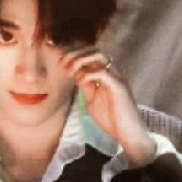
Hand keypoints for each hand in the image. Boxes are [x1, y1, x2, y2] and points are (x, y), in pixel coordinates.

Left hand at [61, 48, 155, 167]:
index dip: (71, 51)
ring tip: (69, 70)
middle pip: (93, 49)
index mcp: (105, 73)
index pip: (88, 53)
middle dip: (74, 52)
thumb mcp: (92, 98)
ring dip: (81, 59)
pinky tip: (81, 82)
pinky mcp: (119, 87)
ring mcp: (117, 77)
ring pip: (100, 55)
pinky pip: (104, 72)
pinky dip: (89, 74)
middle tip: (61, 62)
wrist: (127, 132)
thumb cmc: (110, 116)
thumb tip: (75, 74)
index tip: (55, 55)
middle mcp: (112, 71)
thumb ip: (85, 85)